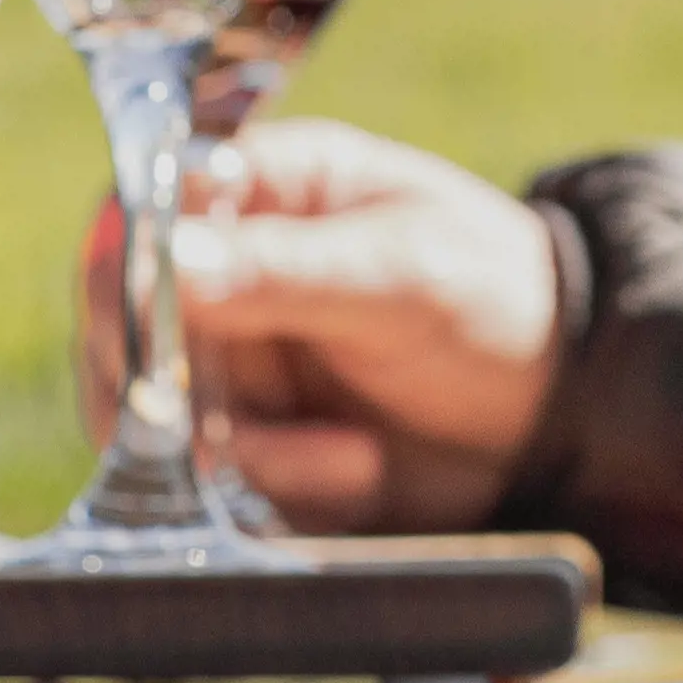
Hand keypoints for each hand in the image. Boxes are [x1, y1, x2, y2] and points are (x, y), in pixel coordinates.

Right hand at [81, 119, 572, 534]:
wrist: (560, 409)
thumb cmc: (494, 300)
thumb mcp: (402, 276)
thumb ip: (287, 269)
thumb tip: (173, 259)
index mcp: (258, 189)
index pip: (140, 213)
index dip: (127, 278)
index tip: (156, 343)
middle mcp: (223, 274)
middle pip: (123, 330)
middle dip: (178, 395)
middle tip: (238, 435)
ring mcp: (229, 362)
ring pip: (153, 420)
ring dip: (246, 456)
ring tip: (352, 458)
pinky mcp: (246, 441)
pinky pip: (206, 481)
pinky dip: (276, 492)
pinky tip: (356, 472)